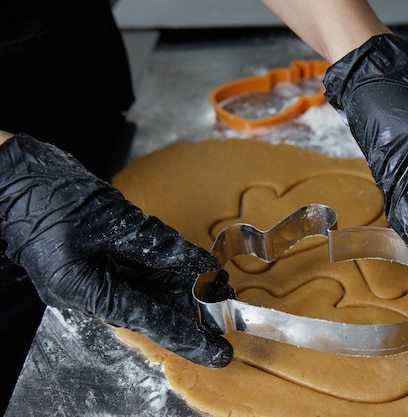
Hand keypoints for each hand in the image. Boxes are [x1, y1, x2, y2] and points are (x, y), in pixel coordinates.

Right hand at [0, 133, 232, 366]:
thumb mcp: (110, 220)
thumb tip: (199, 262)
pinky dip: (166, 266)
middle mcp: (91, 288)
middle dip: (190, 308)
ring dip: (182, 286)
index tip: (218, 351)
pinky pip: (139, 268)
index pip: (148, 320)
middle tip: (226, 303)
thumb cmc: (48, 194)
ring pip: (148, 288)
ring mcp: (95, 273)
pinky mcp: (99, 256)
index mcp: (85, 289)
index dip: (187, 336)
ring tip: (218, 284)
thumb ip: (156, 244)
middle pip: (151, 307)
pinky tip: (192, 263)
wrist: (13, 172)